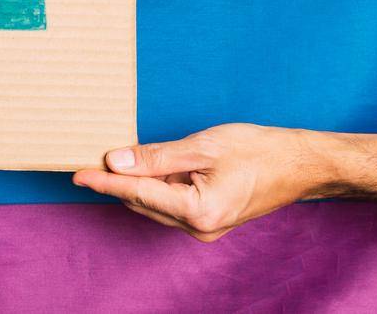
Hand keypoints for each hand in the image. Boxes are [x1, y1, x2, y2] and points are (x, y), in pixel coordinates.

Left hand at [72, 123, 336, 240]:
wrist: (301, 165)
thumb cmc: (259, 150)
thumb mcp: (203, 146)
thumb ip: (156, 156)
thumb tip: (116, 161)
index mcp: (198, 211)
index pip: (136, 194)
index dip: (103, 182)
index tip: (75, 174)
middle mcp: (199, 228)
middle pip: (142, 202)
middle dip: (115, 181)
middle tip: (86, 158)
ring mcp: (204, 229)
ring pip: (153, 204)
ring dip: (134, 184)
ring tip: (109, 160)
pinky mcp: (209, 221)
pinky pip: (169, 204)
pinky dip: (154, 186)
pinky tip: (145, 167)